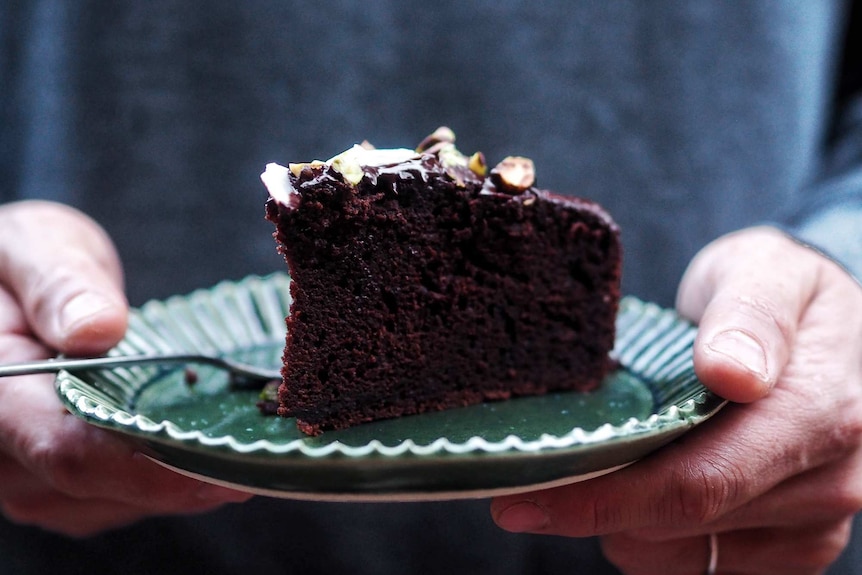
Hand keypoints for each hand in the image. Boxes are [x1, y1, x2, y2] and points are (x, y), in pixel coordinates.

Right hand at [0, 201, 249, 536]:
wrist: (6, 293)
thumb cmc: (17, 264)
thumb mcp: (36, 247)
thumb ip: (60, 284)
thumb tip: (98, 328)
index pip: (70, 449)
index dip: (154, 465)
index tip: (227, 462)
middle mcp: (6, 452)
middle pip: (103, 487)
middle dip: (189, 474)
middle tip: (268, 454)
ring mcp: (32, 476)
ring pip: (118, 502)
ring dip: (184, 479)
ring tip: (247, 443)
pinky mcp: (61, 483)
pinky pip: (121, 498)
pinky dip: (170, 477)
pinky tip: (209, 444)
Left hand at [490, 226, 861, 573]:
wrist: (831, 329)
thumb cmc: (786, 294)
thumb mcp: (766, 270)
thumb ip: (751, 315)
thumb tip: (731, 374)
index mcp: (819, 414)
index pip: (699, 480)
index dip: (604, 497)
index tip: (523, 496)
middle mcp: (825, 483)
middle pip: (681, 523)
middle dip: (590, 506)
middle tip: (520, 484)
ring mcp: (810, 524)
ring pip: (679, 552)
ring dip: (620, 518)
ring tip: (597, 458)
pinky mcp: (790, 546)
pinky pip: (696, 563)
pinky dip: (647, 532)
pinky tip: (636, 481)